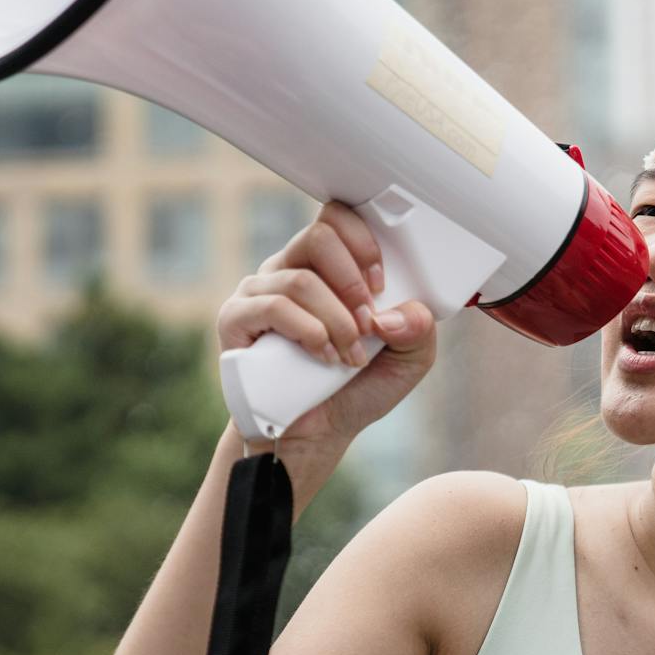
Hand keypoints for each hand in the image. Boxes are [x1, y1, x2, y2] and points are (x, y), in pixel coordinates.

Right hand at [216, 199, 436, 474]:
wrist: (314, 435)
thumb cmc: (354, 389)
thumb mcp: (407, 361)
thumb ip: (419, 331)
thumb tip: (397, 314)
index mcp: (327, 267)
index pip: (338, 219)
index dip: (364, 240)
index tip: (383, 283)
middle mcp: (290, 270)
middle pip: (318, 236)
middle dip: (352, 280)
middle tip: (367, 321)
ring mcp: (259, 292)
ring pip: (300, 279)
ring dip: (336, 319)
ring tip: (348, 354)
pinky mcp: (236, 319)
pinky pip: (272, 306)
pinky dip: (307, 330)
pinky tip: (321, 354)